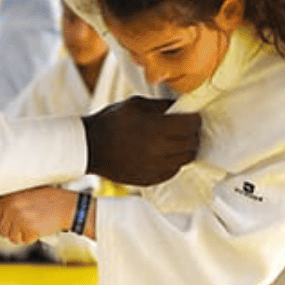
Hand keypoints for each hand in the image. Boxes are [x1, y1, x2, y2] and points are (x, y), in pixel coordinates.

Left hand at [0, 186, 76, 244]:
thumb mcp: (26, 192)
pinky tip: (37, 227)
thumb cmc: (50, 199)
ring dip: (19, 234)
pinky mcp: (30, 230)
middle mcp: (12, 208)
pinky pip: (22, 240)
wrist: (68, 206)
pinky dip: (30, 237)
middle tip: (21, 222)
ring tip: (31, 223)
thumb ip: (8, 200)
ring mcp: (20, 220)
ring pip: (10, 237)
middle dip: (9, 228)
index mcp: (9, 198)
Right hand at [83, 97, 200, 185]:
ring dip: (185, 148)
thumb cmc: (110, 122)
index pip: (192, 125)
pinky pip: (173, 171)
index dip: (195, 119)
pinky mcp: (151, 179)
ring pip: (186, 159)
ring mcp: (156, 167)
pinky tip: (163, 153)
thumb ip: (162, 105)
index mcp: (157, 128)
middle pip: (192, 143)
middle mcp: (160, 150)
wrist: (90, 147)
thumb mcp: (136, 104)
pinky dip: (173, 161)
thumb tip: (181, 106)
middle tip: (186, 128)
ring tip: (176, 141)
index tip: (193, 116)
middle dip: (192, 133)